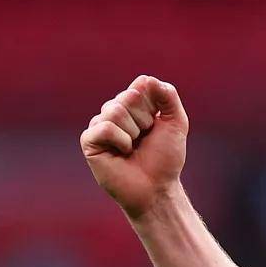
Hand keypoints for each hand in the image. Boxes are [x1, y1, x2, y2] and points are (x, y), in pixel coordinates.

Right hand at [81, 76, 188, 219]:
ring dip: (133, 133)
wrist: (156, 188)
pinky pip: (105, 127)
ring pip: (115, 111)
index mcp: (133, 105)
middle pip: (128, 97)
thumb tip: (148, 78)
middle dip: (144, 120)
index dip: (154, 107)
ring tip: (133, 148)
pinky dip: (121, 141)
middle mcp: (114, 111)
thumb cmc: (165, 159)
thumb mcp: (176, 124)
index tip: (157, 125)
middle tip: (144, 140)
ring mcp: (100, 124)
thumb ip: (168, 97)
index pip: (141, 86)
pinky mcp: (89, 140)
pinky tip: (122, 153)